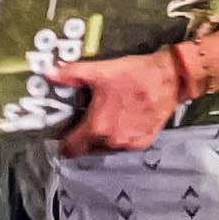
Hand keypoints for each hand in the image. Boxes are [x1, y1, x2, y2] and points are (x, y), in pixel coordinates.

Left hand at [49, 52, 181, 154]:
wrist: (170, 78)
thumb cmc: (134, 74)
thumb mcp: (101, 70)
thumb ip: (72, 74)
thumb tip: (48, 72)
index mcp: (97, 127)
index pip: (70, 149)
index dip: (64, 143)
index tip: (64, 135)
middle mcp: (111, 141)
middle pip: (88, 148)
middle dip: (85, 137)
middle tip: (89, 119)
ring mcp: (129, 144)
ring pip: (107, 147)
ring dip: (105, 137)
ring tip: (110, 117)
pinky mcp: (143, 142)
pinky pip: (124, 144)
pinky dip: (122, 136)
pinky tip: (125, 120)